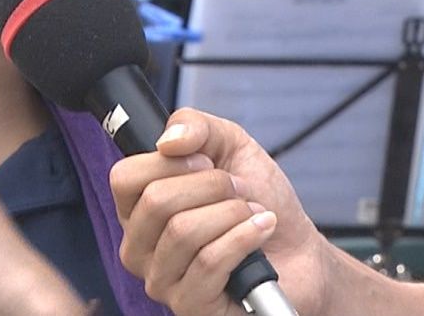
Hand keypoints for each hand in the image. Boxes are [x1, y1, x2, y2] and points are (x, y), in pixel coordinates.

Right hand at [110, 108, 331, 315]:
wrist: (298, 248)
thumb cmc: (259, 200)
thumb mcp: (229, 145)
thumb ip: (195, 126)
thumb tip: (168, 139)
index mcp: (138, 208)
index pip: (124, 178)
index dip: (170, 162)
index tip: (205, 161)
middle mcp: (140, 247)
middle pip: (157, 202)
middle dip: (212, 185)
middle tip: (237, 190)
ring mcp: (161, 280)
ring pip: (184, 231)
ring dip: (232, 213)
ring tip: (251, 213)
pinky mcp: (190, 305)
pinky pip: (210, 262)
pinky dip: (244, 237)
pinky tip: (260, 231)